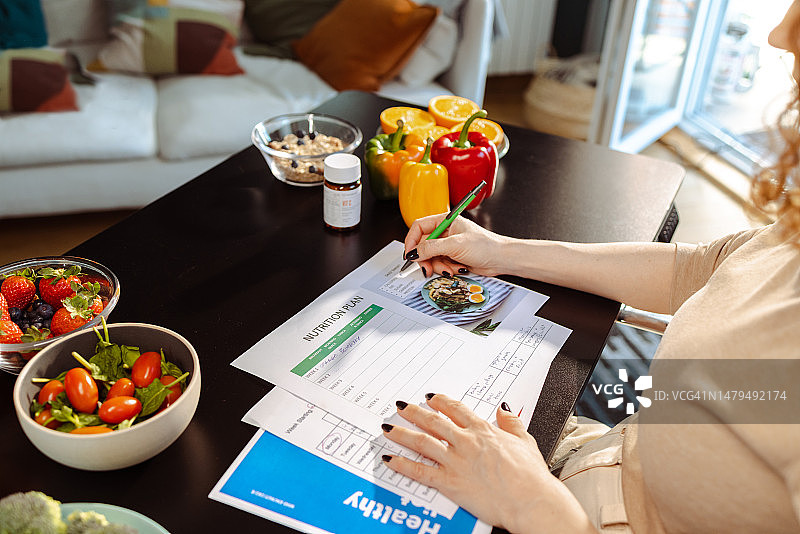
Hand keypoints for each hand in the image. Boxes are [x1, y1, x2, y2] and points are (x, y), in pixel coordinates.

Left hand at [382, 394, 596, 533]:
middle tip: (401, 406)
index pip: (456, 410)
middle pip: (434, 421)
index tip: (430, 398)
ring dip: (402, 433)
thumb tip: (504, 410)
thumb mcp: (525, 441)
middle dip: (414, 413)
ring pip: (422, 442)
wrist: (529, 499)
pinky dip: (402, 464)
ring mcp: (455, 461)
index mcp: (483, 431)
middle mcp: (465, 442)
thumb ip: (511, 423)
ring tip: (388, 428)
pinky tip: (389, 458)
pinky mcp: (449, 482)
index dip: (440, 402)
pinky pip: (419, 471)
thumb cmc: (530, 476)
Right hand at [403, 214, 510, 276]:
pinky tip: (456, 269)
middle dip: (426, 259)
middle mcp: (445, 232)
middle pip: (423, 245)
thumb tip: (414, 252)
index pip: (419, 227)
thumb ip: (431, 248)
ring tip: (449, 269)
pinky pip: (440, 264)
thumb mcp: (455, 245)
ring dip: (438, 266)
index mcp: (445, 221)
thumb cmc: (486, 246)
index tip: (410, 254)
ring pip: (431, 257)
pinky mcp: (453, 257)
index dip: (412, 241)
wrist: (501, 260)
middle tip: (427, 268)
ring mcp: (449, 246)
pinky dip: (446, 269)